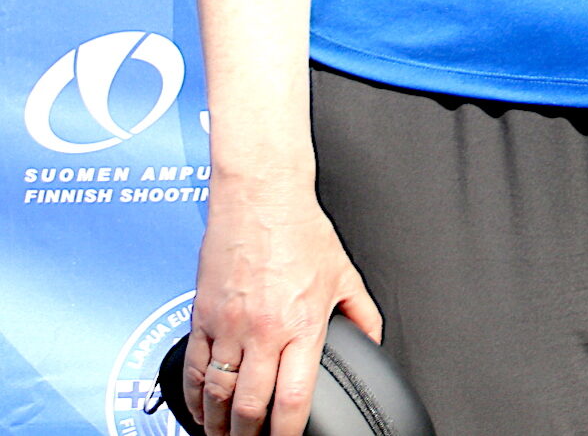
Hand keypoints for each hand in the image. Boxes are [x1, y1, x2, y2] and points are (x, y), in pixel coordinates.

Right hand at [187, 186, 379, 435]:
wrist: (260, 196)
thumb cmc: (300, 229)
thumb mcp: (344, 274)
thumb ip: (361, 313)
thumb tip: (372, 339)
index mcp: (301, 324)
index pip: (293, 398)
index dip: (288, 432)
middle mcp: (262, 330)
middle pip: (249, 405)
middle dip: (248, 435)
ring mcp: (228, 325)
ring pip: (217, 393)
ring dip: (219, 424)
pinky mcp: (201, 316)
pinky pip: (194, 368)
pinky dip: (194, 397)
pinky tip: (200, 410)